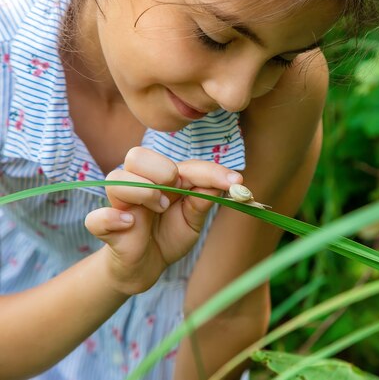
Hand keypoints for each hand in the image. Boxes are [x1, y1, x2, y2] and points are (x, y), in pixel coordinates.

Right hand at [84, 147, 242, 294]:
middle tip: (175, 193)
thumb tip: (225, 184)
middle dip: (163, 171)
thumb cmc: (170, 235)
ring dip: (143, 191)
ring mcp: (119, 204)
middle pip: (137, 155)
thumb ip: (203, 200)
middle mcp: (138, 183)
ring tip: (159, 209)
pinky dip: (113, 218)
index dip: (210, 170)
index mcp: (162, 178)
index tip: (236, 181)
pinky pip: (97, 218)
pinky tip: (129, 223)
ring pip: (117, 177)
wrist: (147, 267)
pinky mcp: (105, 227)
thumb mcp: (193, 219)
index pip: (184, 164)